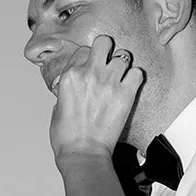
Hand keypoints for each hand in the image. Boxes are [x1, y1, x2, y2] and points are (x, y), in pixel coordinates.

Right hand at [50, 35, 142, 163]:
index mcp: (70, 75)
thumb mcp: (57, 108)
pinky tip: (130, 85)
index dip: (88, 58)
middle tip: (108, 62)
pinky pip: (137, 73)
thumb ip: (68, 91)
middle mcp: (90, 74)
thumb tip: (75, 88)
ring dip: (122, 65)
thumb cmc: (67, 138)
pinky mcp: (125, 94)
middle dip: (107, 50)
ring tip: (120, 76)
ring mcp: (109, 82)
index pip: (83, 51)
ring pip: (123, 55)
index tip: (91, 67)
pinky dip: (135, 77)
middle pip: (104, 42)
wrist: (83, 153)